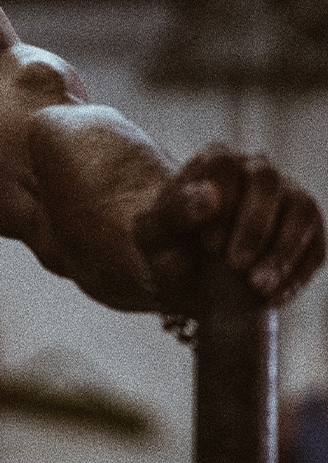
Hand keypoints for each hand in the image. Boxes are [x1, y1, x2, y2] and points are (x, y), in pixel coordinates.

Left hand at [135, 147, 324, 311]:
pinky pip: (317, 244)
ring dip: (282, 252)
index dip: (222, 204)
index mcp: (214, 164)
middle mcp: (255, 171)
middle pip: (268, 182)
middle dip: (254, 227)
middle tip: (235, 265)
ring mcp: (287, 196)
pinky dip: (298, 272)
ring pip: (301, 210)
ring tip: (257, 286)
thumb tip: (209, 197)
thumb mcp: (152, 236)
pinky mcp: (307, 229)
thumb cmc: (167, 250)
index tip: (209, 244)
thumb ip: (172, 214)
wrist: (188, 279)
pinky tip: (274, 298)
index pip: (225, 166)